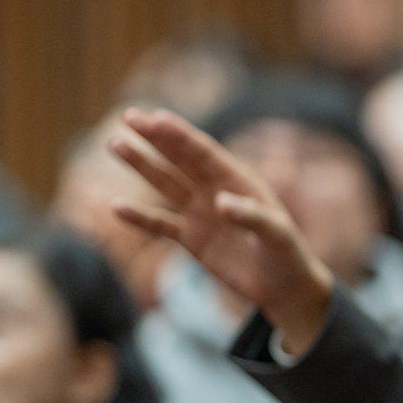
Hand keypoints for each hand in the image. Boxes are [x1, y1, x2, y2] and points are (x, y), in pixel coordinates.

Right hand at [108, 110, 337, 356]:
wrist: (282, 286)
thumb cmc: (286, 254)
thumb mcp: (277, 235)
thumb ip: (251, 217)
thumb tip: (221, 203)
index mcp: (239, 181)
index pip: (204, 153)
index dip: (180, 136)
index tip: (156, 118)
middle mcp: (215, 190)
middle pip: (180, 159)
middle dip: (155, 138)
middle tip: (128, 116)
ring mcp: (201, 213)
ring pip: (165, 183)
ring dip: (142, 165)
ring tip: (116, 143)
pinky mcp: (191, 238)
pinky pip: (160, 225)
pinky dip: (139, 217)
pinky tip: (116, 207)